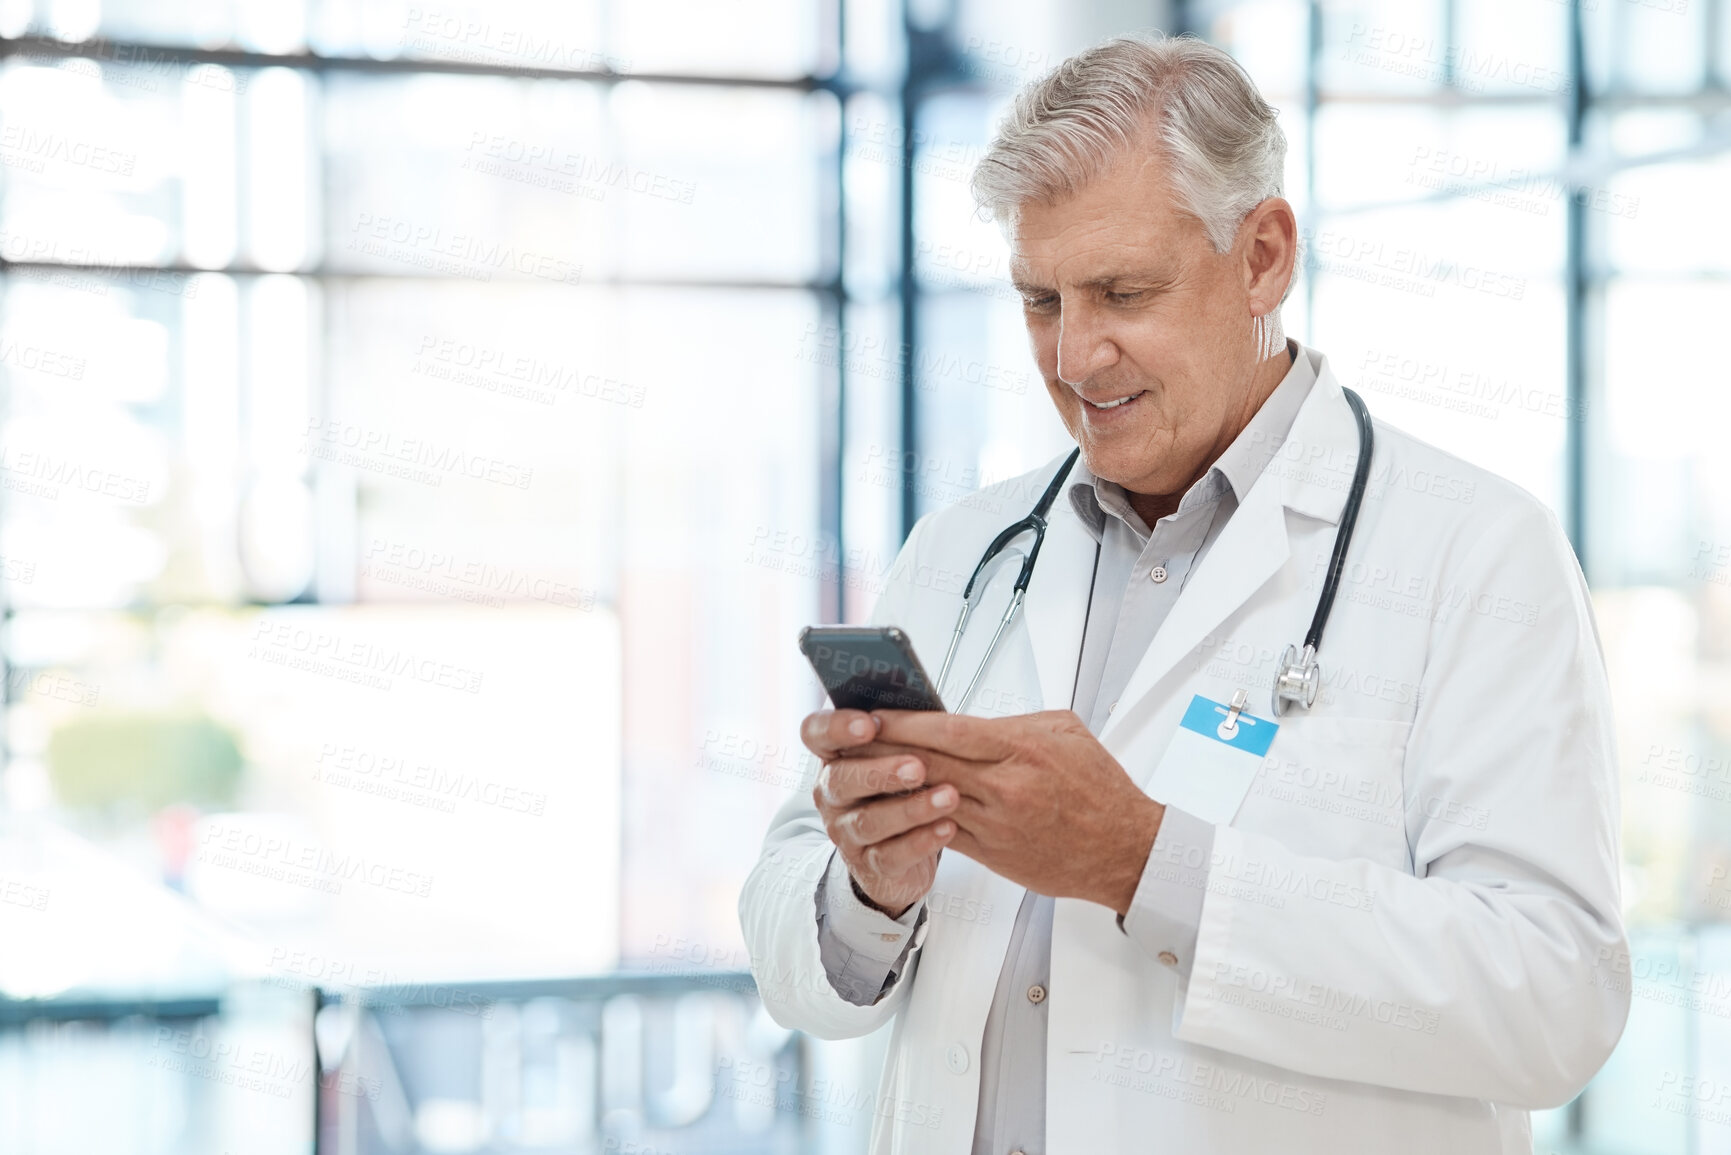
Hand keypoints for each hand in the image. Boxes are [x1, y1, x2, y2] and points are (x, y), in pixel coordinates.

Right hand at [802, 708, 957, 917]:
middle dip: (881, 772)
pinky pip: (890, 856)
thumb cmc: (900, 789)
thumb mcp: (897, 755)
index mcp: (835, 756)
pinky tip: (946, 828)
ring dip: (911, 808)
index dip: (837, 727)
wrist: (898, 850)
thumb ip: (902, 732)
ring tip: (948, 797)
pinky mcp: (869, 865)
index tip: (869, 724)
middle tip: (918, 767)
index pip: (816, 733)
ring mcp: (846, 832)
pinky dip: (921, 842)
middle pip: (841, 779)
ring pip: (869, 821)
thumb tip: (927, 708)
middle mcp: (832, 794)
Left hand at [870, 709, 1163, 914]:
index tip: (874, 714)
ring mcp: (997, 823)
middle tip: (849, 740)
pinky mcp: (994, 854)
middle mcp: (1005, 786)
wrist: (1125, 849)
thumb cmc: (1100, 788)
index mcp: (1020, 748)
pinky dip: (915, 819)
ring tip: (859, 773)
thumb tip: (971, 718)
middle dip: (884, 750)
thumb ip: (1013, 721)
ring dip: (891, 786)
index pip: (947, 730)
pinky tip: (893, 808)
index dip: (903, 722)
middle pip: (927, 763)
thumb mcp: (1065, 731)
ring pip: (928, 799)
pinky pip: (944, 833)